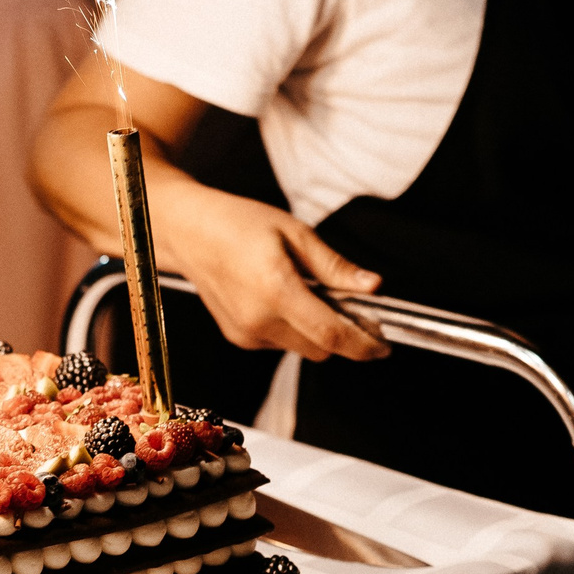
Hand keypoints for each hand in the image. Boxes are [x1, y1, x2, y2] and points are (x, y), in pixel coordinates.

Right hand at [164, 188, 388, 362]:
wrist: (191, 234)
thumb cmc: (240, 224)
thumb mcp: (295, 233)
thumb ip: (335, 266)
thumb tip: (371, 286)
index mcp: (276, 289)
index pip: (330, 335)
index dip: (363, 345)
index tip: (382, 346)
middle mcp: (259, 319)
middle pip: (320, 349)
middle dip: (342, 335)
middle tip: (351, 308)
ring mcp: (247, 333)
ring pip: (301, 347)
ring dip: (316, 331)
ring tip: (310, 294)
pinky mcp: (239, 338)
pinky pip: (280, 343)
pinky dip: (293, 328)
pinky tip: (283, 299)